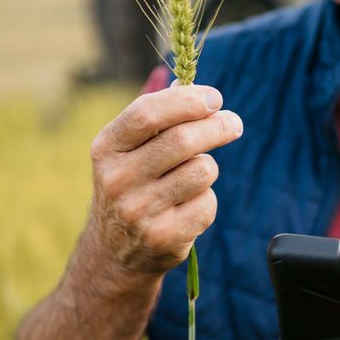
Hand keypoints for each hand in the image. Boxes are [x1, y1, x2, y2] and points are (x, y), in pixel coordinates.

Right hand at [87, 84, 242, 274]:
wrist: (114, 250)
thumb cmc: (131, 183)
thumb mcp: (128, 149)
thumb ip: (157, 117)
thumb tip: (195, 89)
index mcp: (106, 148)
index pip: (148, 114)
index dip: (187, 101)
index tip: (215, 98)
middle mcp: (117, 179)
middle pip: (183, 140)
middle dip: (217, 126)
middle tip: (233, 123)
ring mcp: (139, 211)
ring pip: (202, 171)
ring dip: (208, 167)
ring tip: (193, 175)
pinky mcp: (163, 237)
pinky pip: (207, 204)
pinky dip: (206, 200)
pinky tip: (187, 206)